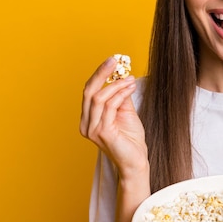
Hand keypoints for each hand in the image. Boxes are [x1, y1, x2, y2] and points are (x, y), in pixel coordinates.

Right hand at [80, 56, 147, 178]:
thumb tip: (121, 76)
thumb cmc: (131, 139)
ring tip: (130, 79)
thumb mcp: (125, 112)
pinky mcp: (102, 133)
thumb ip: (120, 95)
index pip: (89, 91)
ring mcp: (92, 129)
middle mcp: (86, 124)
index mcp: (88, 119)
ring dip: (116, 84)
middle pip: (89, 92)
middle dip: (102, 73)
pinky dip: (120, 94)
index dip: (99, 75)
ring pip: (99, 98)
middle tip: (115, 61)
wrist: (136, 161)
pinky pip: (110, 106)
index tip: (112, 61)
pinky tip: (130, 88)